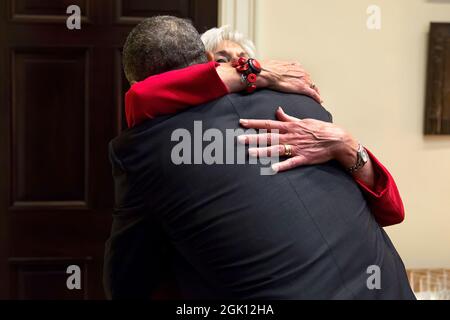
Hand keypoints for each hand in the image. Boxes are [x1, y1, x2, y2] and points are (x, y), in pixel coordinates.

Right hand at [216, 60, 321, 102]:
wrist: (262, 73)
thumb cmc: (261, 70)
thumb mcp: (269, 66)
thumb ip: (272, 69)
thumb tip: (264, 70)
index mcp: (292, 65)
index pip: (301, 72)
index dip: (303, 79)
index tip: (304, 83)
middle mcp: (299, 70)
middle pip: (309, 79)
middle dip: (310, 86)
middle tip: (313, 93)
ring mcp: (301, 78)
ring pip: (312, 86)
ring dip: (314, 92)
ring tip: (317, 98)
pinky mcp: (301, 87)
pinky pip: (312, 93)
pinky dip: (316, 97)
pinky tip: (319, 101)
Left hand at [238, 107, 357, 172]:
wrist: (337, 139)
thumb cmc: (320, 129)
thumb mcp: (303, 120)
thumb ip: (288, 118)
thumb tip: (278, 111)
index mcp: (289, 127)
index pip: (268, 124)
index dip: (254, 123)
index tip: (241, 123)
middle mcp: (290, 136)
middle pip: (268, 137)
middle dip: (253, 138)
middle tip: (239, 140)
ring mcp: (297, 147)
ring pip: (277, 149)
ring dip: (263, 151)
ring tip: (250, 154)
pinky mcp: (304, 158)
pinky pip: (291, 162)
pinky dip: (282, 166)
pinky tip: (272, 169)